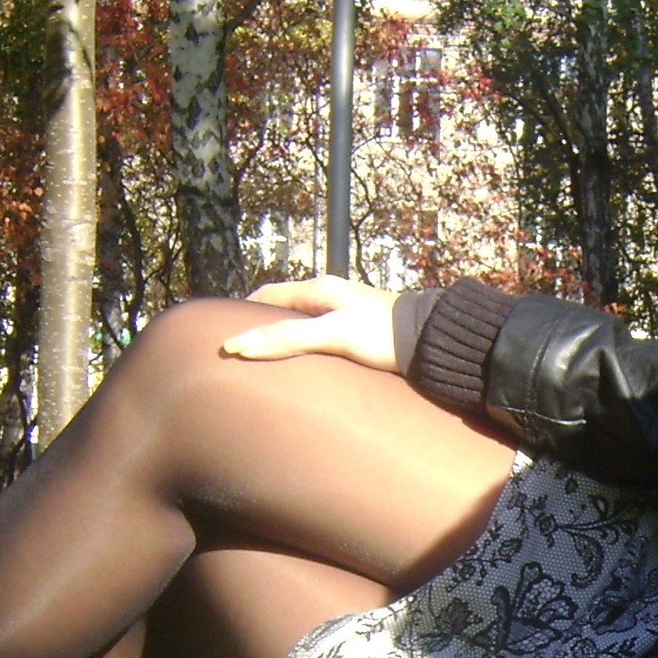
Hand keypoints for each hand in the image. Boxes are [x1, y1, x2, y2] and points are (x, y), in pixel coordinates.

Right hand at [221, 275, 402, 371]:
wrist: (431, 341)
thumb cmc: (382, 333)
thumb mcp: (330, 334)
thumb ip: (287, 338)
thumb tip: (238, 345)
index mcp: (319, 289)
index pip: (268, 296)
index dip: (244, 314)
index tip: (226, 336)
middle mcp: (329, 297)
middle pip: (283, 311)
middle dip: (262, 329)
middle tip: (242, 355)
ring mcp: (343, 315)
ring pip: (302, 326)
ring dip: (284, 341)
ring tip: (266, 365)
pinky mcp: (357, 334)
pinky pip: (319, 339)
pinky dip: (305, 351)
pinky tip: (303, 369)